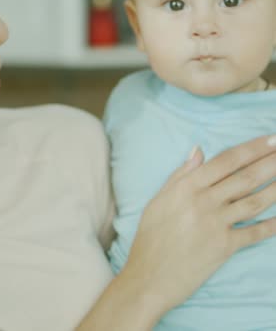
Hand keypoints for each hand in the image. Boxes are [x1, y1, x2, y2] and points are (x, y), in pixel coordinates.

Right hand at [124, 136, 275, 321]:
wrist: (149, 274)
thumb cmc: (150, 234)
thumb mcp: (159, 199)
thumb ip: (181, 174)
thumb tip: (199, 150)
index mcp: (187, 187)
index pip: (226, 161)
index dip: (252, 148)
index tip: (270, 139)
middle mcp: (204, 202)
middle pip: (245, 177)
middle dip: (271, 162)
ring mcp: (216, 224)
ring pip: (254, 201)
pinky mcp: (225, 247)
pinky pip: (254, 232)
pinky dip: (272, 225)